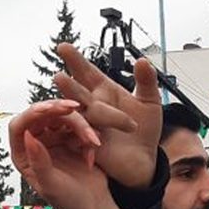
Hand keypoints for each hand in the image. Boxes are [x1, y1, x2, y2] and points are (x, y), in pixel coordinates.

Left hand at [8, 100, 107, 208]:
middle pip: (42, 116)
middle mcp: (37, 144)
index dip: (32, 114)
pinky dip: (89, 134)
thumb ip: (39, 161)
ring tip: (92, 141)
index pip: (19, 126)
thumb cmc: (68, 202)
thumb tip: (28, 137)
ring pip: (63, 118)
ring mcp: (55, 140)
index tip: (49, 109)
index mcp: (24, 155)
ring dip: (80, 125)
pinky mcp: (72, 139)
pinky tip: (94, 148)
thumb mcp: (50, 184)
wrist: (93, 207)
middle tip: (74, 109)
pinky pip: (79, 125)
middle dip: (59, 111)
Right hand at [53, 43, 161, 188]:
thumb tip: (143, 61)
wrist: (144, 160)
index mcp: (103, 91)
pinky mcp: (87, 146)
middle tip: (59, 77)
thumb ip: (147, 81)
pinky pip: (80, 140)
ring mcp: (88, 126)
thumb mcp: (150, 103)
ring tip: (69, 104)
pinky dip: (82, 138)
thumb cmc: (144, 131)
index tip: (63, 47)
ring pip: (78, 117)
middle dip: (69, 86)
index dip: (76, 61)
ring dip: (72, 113)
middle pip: (77, 94)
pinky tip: (85, 136)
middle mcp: (91, 106)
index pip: (87, 72)